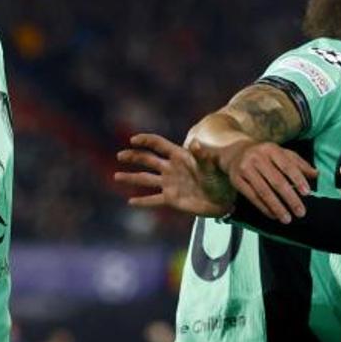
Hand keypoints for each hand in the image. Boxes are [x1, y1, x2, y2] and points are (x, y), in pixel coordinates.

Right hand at [114, 134, 233, 216]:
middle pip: (148, 160)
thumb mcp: (211, 167)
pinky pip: (153, 200)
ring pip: (146, 179)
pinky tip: (130, 202)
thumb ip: (203, 157)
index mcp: (179, 156)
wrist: (224, 200)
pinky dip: (142, 201)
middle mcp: (171, 168)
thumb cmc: (220, 179)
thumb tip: (196, 143)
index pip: (158, 145)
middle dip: (133, 156)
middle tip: (120, 156)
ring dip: (131, 178)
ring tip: (116, 176)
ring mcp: (169, 184)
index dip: (145, 141)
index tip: (133, 140)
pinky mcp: (171, 199)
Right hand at [217, 140, 317, 223]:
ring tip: (287, 219)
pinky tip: (273, 215)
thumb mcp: (281, 153)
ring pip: (263, 191)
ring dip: (277, 207)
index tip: (307, 193)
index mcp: (272, 149)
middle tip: (301, 212)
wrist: (235, 151)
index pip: (287, 166)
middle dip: (290, 198)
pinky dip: (264, 208)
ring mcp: (245, 169)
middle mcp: (258, 158)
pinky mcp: (236, 180)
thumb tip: (316, 175)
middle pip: (276, 181)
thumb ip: (299, 163)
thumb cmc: (264, 154)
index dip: (298, 180)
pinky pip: (252, 197)